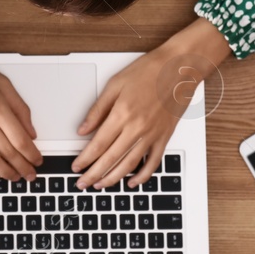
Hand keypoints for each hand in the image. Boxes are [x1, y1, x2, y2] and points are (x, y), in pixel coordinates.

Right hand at [0, 22, 42, 179]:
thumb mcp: (2, 82)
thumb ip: (20, 108)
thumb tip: (30, 131)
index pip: (20, 140)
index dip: (31, 155)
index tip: (37, 161)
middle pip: (8, 153)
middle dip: (23, 168)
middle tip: (30, 175)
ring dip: (5, 173)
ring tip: (14, 177)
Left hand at [72, 17, 231, 188]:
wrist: (178, 68)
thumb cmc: (148, 71)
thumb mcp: (115, 84)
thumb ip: (97, 110)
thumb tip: (83, 129)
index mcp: (122, 114)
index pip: (98, 144)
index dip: (85, 159)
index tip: (76, 167)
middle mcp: (137, 128)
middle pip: (110, 159)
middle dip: (93, 174)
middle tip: (82, 183)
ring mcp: (152, 135)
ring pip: (129, 165)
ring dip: (113, 178)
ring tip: (100, 185)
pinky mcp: (164, 137)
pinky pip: (153, 163)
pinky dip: (142, 176)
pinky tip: (132, 182)